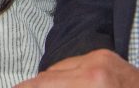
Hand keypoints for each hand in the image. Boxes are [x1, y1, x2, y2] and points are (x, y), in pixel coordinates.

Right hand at [15, 49, 138, 86]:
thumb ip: (62, 87)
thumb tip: (37, 85)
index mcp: (91, 83)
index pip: (43, 83)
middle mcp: (94, 66)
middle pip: (46, 77)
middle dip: (33, 86)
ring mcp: (100, 58)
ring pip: (57, 69)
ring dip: (48, 82)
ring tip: (40, 87)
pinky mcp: (105, 55)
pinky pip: (72, 63)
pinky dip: (64, 76)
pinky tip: (63, 85)